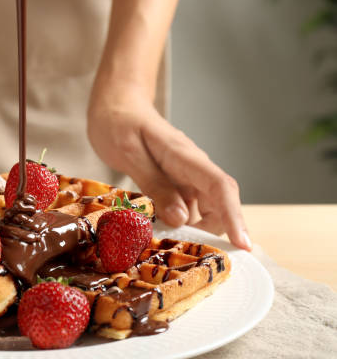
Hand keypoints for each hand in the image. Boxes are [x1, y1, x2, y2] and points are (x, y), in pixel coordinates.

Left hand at [87, 83, 251, 250]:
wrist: (114, 105)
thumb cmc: (118, 123)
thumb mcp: (129, 154)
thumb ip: (155, 184)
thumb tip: (180, 219)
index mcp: (184, 156)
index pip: (220, 187)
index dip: (234, 217)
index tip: (243, 245)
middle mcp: (192, 167)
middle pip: (219, 204)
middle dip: (212, 232)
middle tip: (188, 254)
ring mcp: (185, 176)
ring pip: (203, 210)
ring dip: (194, 231)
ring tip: (170, 248)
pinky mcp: (175, 183)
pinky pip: (185, 208)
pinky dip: (179, 224)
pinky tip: (161, 234)